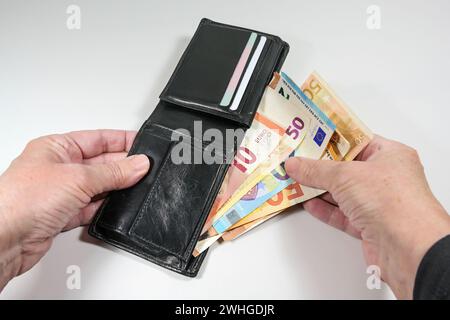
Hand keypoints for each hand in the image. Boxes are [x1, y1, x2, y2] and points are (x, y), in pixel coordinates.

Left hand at [0, 130, 149, 289]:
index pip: (97, 138)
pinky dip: (105, 206)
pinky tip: (117, 205)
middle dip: (122, 165)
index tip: (143, 143)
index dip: (121, 140)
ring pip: (98, 186)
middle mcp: (58, 168)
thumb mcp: (78, 178)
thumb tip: (137, 164)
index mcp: (56, 147)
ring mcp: (60, 192)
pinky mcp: (63, 214)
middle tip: (145, 168)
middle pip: (100, 162)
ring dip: (115, 187)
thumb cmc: (22, 200)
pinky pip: (92, 207)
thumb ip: (113, 172)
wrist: (4, 238)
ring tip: (136, 186)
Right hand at [285, 135, 449, 298]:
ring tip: (296, 181)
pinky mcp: (370, 226)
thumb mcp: (345, 175)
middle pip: (347, 168)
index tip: (310, 139)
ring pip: (343, 193)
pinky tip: (309, 204)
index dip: (333, 140)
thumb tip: (295, 164)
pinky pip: (343, 214)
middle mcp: (387, 178)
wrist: (407, 246)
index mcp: (390, 155)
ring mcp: (379, 203)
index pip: (358, 142)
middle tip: (298, 161)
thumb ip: (316, 170)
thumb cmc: (389, 200)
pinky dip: (326, 209)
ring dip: (320, 189)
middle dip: (321, 167)